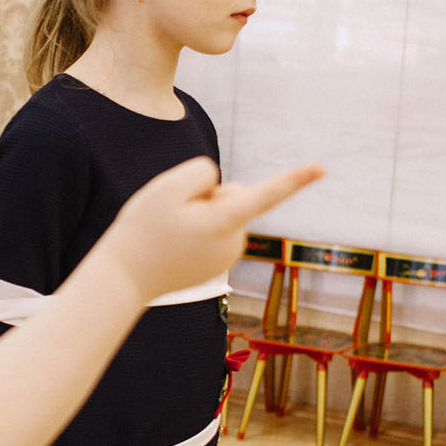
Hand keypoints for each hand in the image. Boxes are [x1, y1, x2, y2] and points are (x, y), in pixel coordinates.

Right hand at [97, 158, 321, 302]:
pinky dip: (198, 229)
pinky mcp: (220, 262)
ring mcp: (228, 255)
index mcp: (222, 223)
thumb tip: (223, 188)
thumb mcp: (166, 187)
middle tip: (172, 215)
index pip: (264, 196)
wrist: (125, 277)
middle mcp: (233, 242)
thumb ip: (202, 174)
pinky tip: (176, 243)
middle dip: (207, 194)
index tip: (320, 168)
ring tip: (171, 231)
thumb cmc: (143, 230)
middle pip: (231, 192)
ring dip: (200, 212)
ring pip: (223, 211)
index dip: (293, 180)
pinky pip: (216, 228)